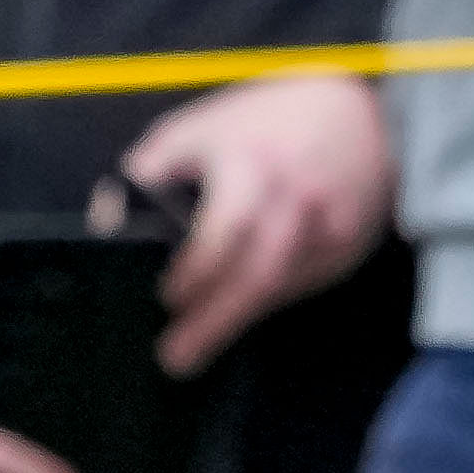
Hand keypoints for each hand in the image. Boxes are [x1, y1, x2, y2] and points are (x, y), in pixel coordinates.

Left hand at [113, 74, 395, 376]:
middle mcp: (295, 196)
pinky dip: (267, 304)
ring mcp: (327, 225)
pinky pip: (302, 285)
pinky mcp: (347, 246)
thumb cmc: (273, 121)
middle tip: (174, 357)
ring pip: (280, 287)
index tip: (167, 297)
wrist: (363, 116)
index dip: (194, 270)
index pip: (224, 229)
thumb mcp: (207, 125)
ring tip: (192, 352)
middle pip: (257, 273)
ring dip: (234, 322)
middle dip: (213, 320)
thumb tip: (110, 214)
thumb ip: (157, 165)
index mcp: (254, 161)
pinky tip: (239, 313)